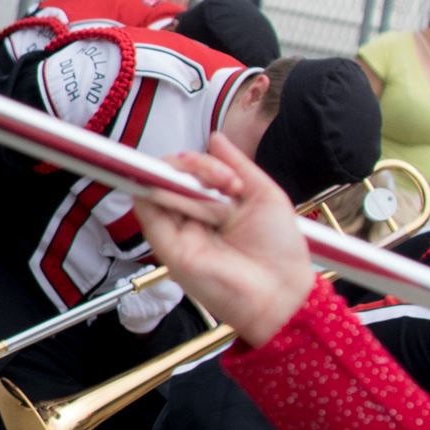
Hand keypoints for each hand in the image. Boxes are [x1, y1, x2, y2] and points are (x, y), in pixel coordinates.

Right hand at [128, 139, 313, 348]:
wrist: (281, 292)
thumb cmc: (280, 251)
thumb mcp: (266, 196)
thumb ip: (239, 164)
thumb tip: (215, 138)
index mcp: (213, 206)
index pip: (188, 174)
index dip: (199, 164)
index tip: (229, 176)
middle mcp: (191, 217)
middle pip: (169, 176)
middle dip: (196, 166)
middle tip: (226, 180)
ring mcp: (176, 231)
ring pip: (155, 185)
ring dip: (184, 176)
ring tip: (220, 189)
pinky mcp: (165, 245)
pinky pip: (148, 208)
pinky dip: (161, 190)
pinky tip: (194, 192)